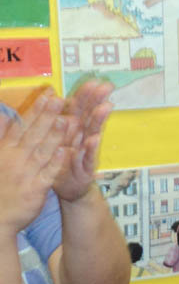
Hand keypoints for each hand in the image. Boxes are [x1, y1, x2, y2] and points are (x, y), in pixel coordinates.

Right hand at [0, 88, 65, 234]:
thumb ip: (2, 136)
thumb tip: (3, 116)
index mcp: (6, 150)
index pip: (22, 126)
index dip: (36, 109)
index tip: (49, 94)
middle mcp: (15, 159)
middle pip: (33, 134)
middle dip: (48, 116)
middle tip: (61, 100)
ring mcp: (26, 173)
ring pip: (42, 151)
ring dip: (55, 135)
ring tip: (67, 120)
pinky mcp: (35, 189)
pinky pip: (47, 173)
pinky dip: (56, 162)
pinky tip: (66, 151)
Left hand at [55, 80, 113, 202]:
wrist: (70, 188)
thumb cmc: (63, 160)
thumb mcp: (59, 138)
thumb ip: (61, 119)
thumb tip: (59, 97)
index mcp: (74, 128)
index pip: (79, 107)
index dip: (86, 94)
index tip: (95, 81)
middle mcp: (82, 137)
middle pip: (89, 115)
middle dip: (97, 100)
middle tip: (106, 87)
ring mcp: (86, 151)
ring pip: (93, 133)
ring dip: (98, 120)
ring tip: (105, 107)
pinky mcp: (86, 167)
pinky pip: (88, 156)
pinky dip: (91, 148)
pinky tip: (94, 139)